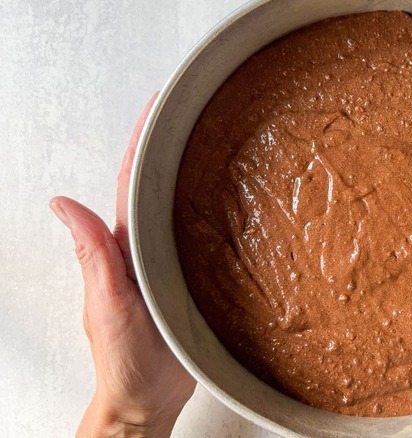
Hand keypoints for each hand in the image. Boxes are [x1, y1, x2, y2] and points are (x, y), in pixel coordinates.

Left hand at [51, 94, 195, 436]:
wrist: (148, 399)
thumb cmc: (126, 361)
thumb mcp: (107, 305)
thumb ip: (92, 256)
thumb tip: (62, 203)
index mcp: (124, 246)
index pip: (132, 181)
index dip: (143, 140)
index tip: (158, 105)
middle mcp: (147, 249)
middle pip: (160, 187)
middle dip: (174, 145)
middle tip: (198, 111)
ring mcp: (170, 266)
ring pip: (185, 210)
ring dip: (198, 175)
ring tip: (222, 145)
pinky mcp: (194, 282)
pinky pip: (206, 240)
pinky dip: (217, 215)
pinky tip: (238, 207)